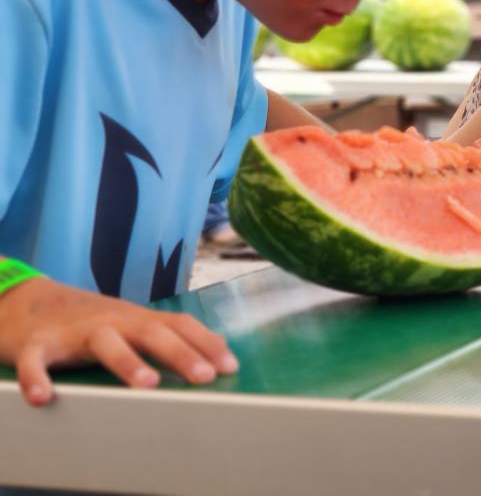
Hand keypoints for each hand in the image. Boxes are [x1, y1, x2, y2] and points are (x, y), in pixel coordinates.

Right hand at [0, 276, 238, 405]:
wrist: (30, 302)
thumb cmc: (92, 321)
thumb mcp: (133, 324)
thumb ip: (171, 335)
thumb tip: (218, 346)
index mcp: (137, 319)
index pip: (179, 326)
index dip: (206, 344)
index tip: (231, 366)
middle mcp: (113, 320)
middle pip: (151, 332)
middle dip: (180, 353)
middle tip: (205, 377)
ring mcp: (76, 330)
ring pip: (104, 342)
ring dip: (127, 362)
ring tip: (147, 385)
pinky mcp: (37, 343)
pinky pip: (36, 360)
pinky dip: (37, 377)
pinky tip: (43, 397)